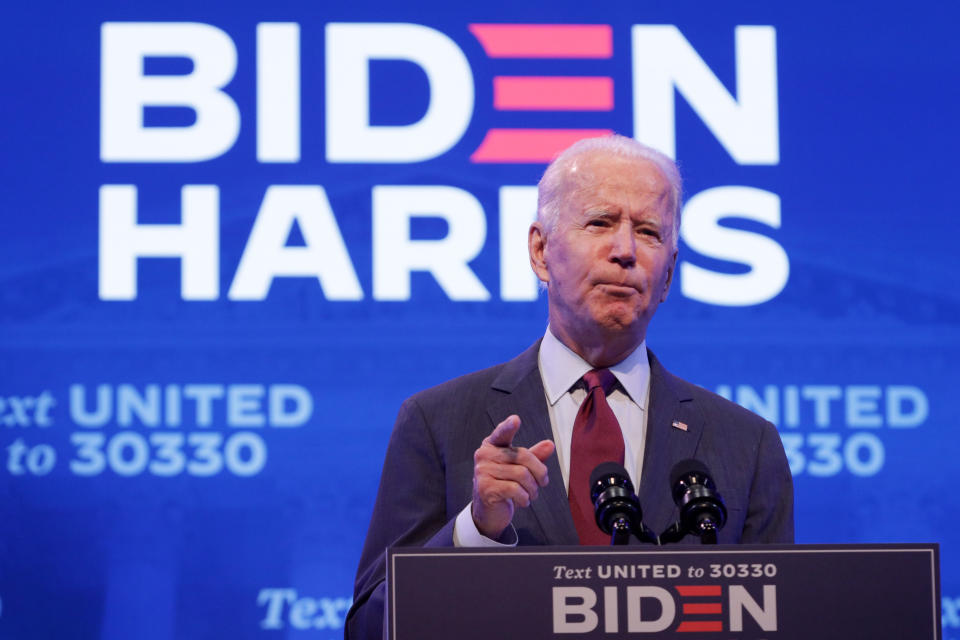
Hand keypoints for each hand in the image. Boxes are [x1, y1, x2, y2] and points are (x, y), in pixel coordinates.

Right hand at [471, 415, 555, 538]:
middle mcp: (484, 455)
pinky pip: (515, 489)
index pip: (502, 433)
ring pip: (522, 475)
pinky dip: (524, 498)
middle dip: (539, 472)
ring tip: (531, 494)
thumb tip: (549, 444)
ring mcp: (482, 471)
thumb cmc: (504, 485)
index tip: (516, 420)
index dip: (508, 426)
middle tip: (543, 482)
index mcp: (492, 445)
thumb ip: (534, 456)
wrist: (489, 512)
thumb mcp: (520, 469)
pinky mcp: (485, 488)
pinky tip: (522, 501)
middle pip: (523, 456)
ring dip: (532, 489)